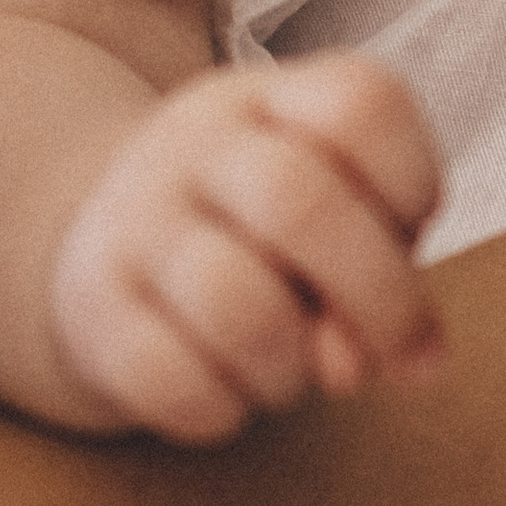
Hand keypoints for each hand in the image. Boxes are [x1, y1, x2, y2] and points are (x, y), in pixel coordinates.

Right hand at [49, 51, 445, 445]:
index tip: (412, 229)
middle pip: (299, 202)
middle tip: (398, 354)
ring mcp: (134, 218)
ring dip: (295, 366)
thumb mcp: (329, 217)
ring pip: (237, 305)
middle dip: (379, 297)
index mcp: (273, 98)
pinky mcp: (92, 307)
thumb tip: (391, 358)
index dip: (413, 182)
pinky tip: (228, 392)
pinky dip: (224, 407)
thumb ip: (381, 268)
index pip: (361, 105)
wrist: (102, 242)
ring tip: (294, 371)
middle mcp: (196, 141)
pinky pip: (171, 378)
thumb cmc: (255, 231)